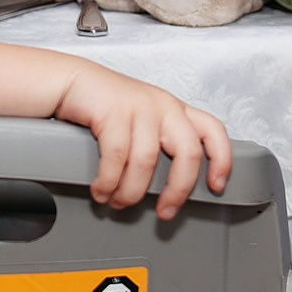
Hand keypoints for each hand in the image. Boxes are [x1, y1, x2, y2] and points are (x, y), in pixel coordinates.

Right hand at [52, 64, 231, 219]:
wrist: (69, 80)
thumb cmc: (103, 105)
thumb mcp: (141, 119)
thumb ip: (159, 142)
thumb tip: (168, 186)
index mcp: (174, 109)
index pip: (213, 130)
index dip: (222, 160)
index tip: (217, 186)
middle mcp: (163, 105)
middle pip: (188, 153)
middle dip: (178, 190)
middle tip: (165, 211)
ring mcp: (140, 106)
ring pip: (147, 162)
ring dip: (131, 191)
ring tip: (118, 201)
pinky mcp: (114, 110)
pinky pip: (117, 157)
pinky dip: (108, 181)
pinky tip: (102, 189)